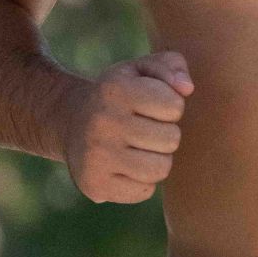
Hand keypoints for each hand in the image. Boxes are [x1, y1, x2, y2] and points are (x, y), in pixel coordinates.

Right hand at [62, 50, 192, 202]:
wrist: (69, 121)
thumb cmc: (118, 94)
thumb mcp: (140, 69)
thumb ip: (171, 65)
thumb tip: (187, 88)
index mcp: (115, 90)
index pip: (175, 106)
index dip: (169, 106)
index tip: (151, 106)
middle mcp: (102, 123)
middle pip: (171, 139)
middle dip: (164, 134)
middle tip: (143, 128)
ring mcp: (96, 157)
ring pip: (160, 169)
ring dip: (157, 159)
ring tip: (138, 148)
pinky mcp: (95, 185)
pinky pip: (145, 191)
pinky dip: (142, 181)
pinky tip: (125, 166)